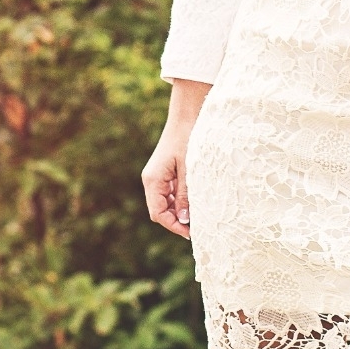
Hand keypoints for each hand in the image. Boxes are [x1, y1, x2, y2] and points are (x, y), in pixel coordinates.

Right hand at [142, 79, 210, 239]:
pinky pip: (169, 193)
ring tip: (198, 214)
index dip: (173, 225)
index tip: (190, 233)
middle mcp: (151, 180)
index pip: (158, 213)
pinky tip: (194, 200)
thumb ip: (185, 196)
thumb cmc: (187, 140)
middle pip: (160, 210)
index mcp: (153, 180)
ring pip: (165, 202)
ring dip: (179, 210)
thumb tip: (184, 220)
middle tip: (196, 226)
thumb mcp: (188, 170)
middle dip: (176, 220)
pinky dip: (180, 199)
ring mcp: (157, 176)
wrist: (186, 115)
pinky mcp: (164, 172)